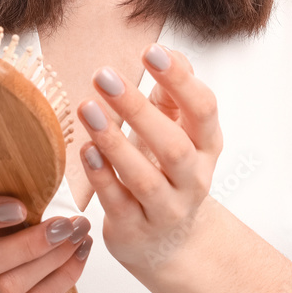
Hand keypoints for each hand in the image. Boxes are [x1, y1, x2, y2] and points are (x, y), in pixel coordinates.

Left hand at [76, 44, 223, 274]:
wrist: (169, 241)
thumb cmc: (167, 169)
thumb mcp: (178, 128)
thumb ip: (172, 91)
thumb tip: (167, 51)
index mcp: (207, 145)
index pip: (203, 109)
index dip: (180, 79)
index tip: (151, 51)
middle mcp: (193, 179)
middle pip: (172, 145)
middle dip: (137, 108)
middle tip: (104, 75)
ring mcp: (166, 209)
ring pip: (143, 177)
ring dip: (113, 141)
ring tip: (87, 107)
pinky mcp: (135, 229)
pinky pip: (118, 203)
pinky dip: (101, 176)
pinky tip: (85, 150)